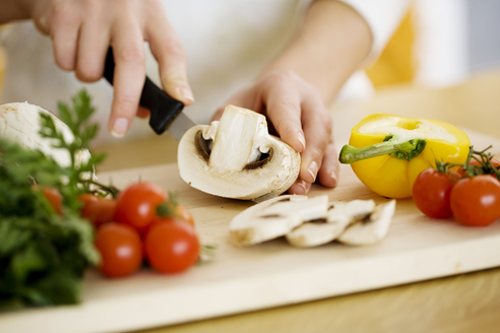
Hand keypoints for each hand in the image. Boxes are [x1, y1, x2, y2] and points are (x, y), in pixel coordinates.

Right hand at [21, 0, 192, 136]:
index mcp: (151, 13)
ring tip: (90, 54)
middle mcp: (126, 8)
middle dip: (125, 102)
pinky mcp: (63, 12)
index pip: (171, 49)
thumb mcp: (135, 25)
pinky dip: (67, 62)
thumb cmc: (110, 11)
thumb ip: (142, 64)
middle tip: (120, 128)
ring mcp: (93, 9)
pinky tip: (71, 41)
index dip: (177, 78)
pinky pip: (64, 60)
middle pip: (130, 62)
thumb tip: (142, 112)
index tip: (183, 102)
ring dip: (89, 76)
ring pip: (91, 69)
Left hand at [212, 70, 338, 193]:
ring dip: (319, 163)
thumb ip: (226, 123)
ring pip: (326, 137)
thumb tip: (213, 150)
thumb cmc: (254, 101)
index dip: (291, 127)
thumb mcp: (236, 104)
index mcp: (282, 86)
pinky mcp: (326, 132)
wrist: (278, 92)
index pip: (287, 107)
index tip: (296, 147)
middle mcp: (306, 99)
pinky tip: (328, 181)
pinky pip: (332, 148)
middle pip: (315, 123)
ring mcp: (319, 115)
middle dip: (311, 151)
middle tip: (304, 176)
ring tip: (308, 185)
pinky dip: (330, 166)